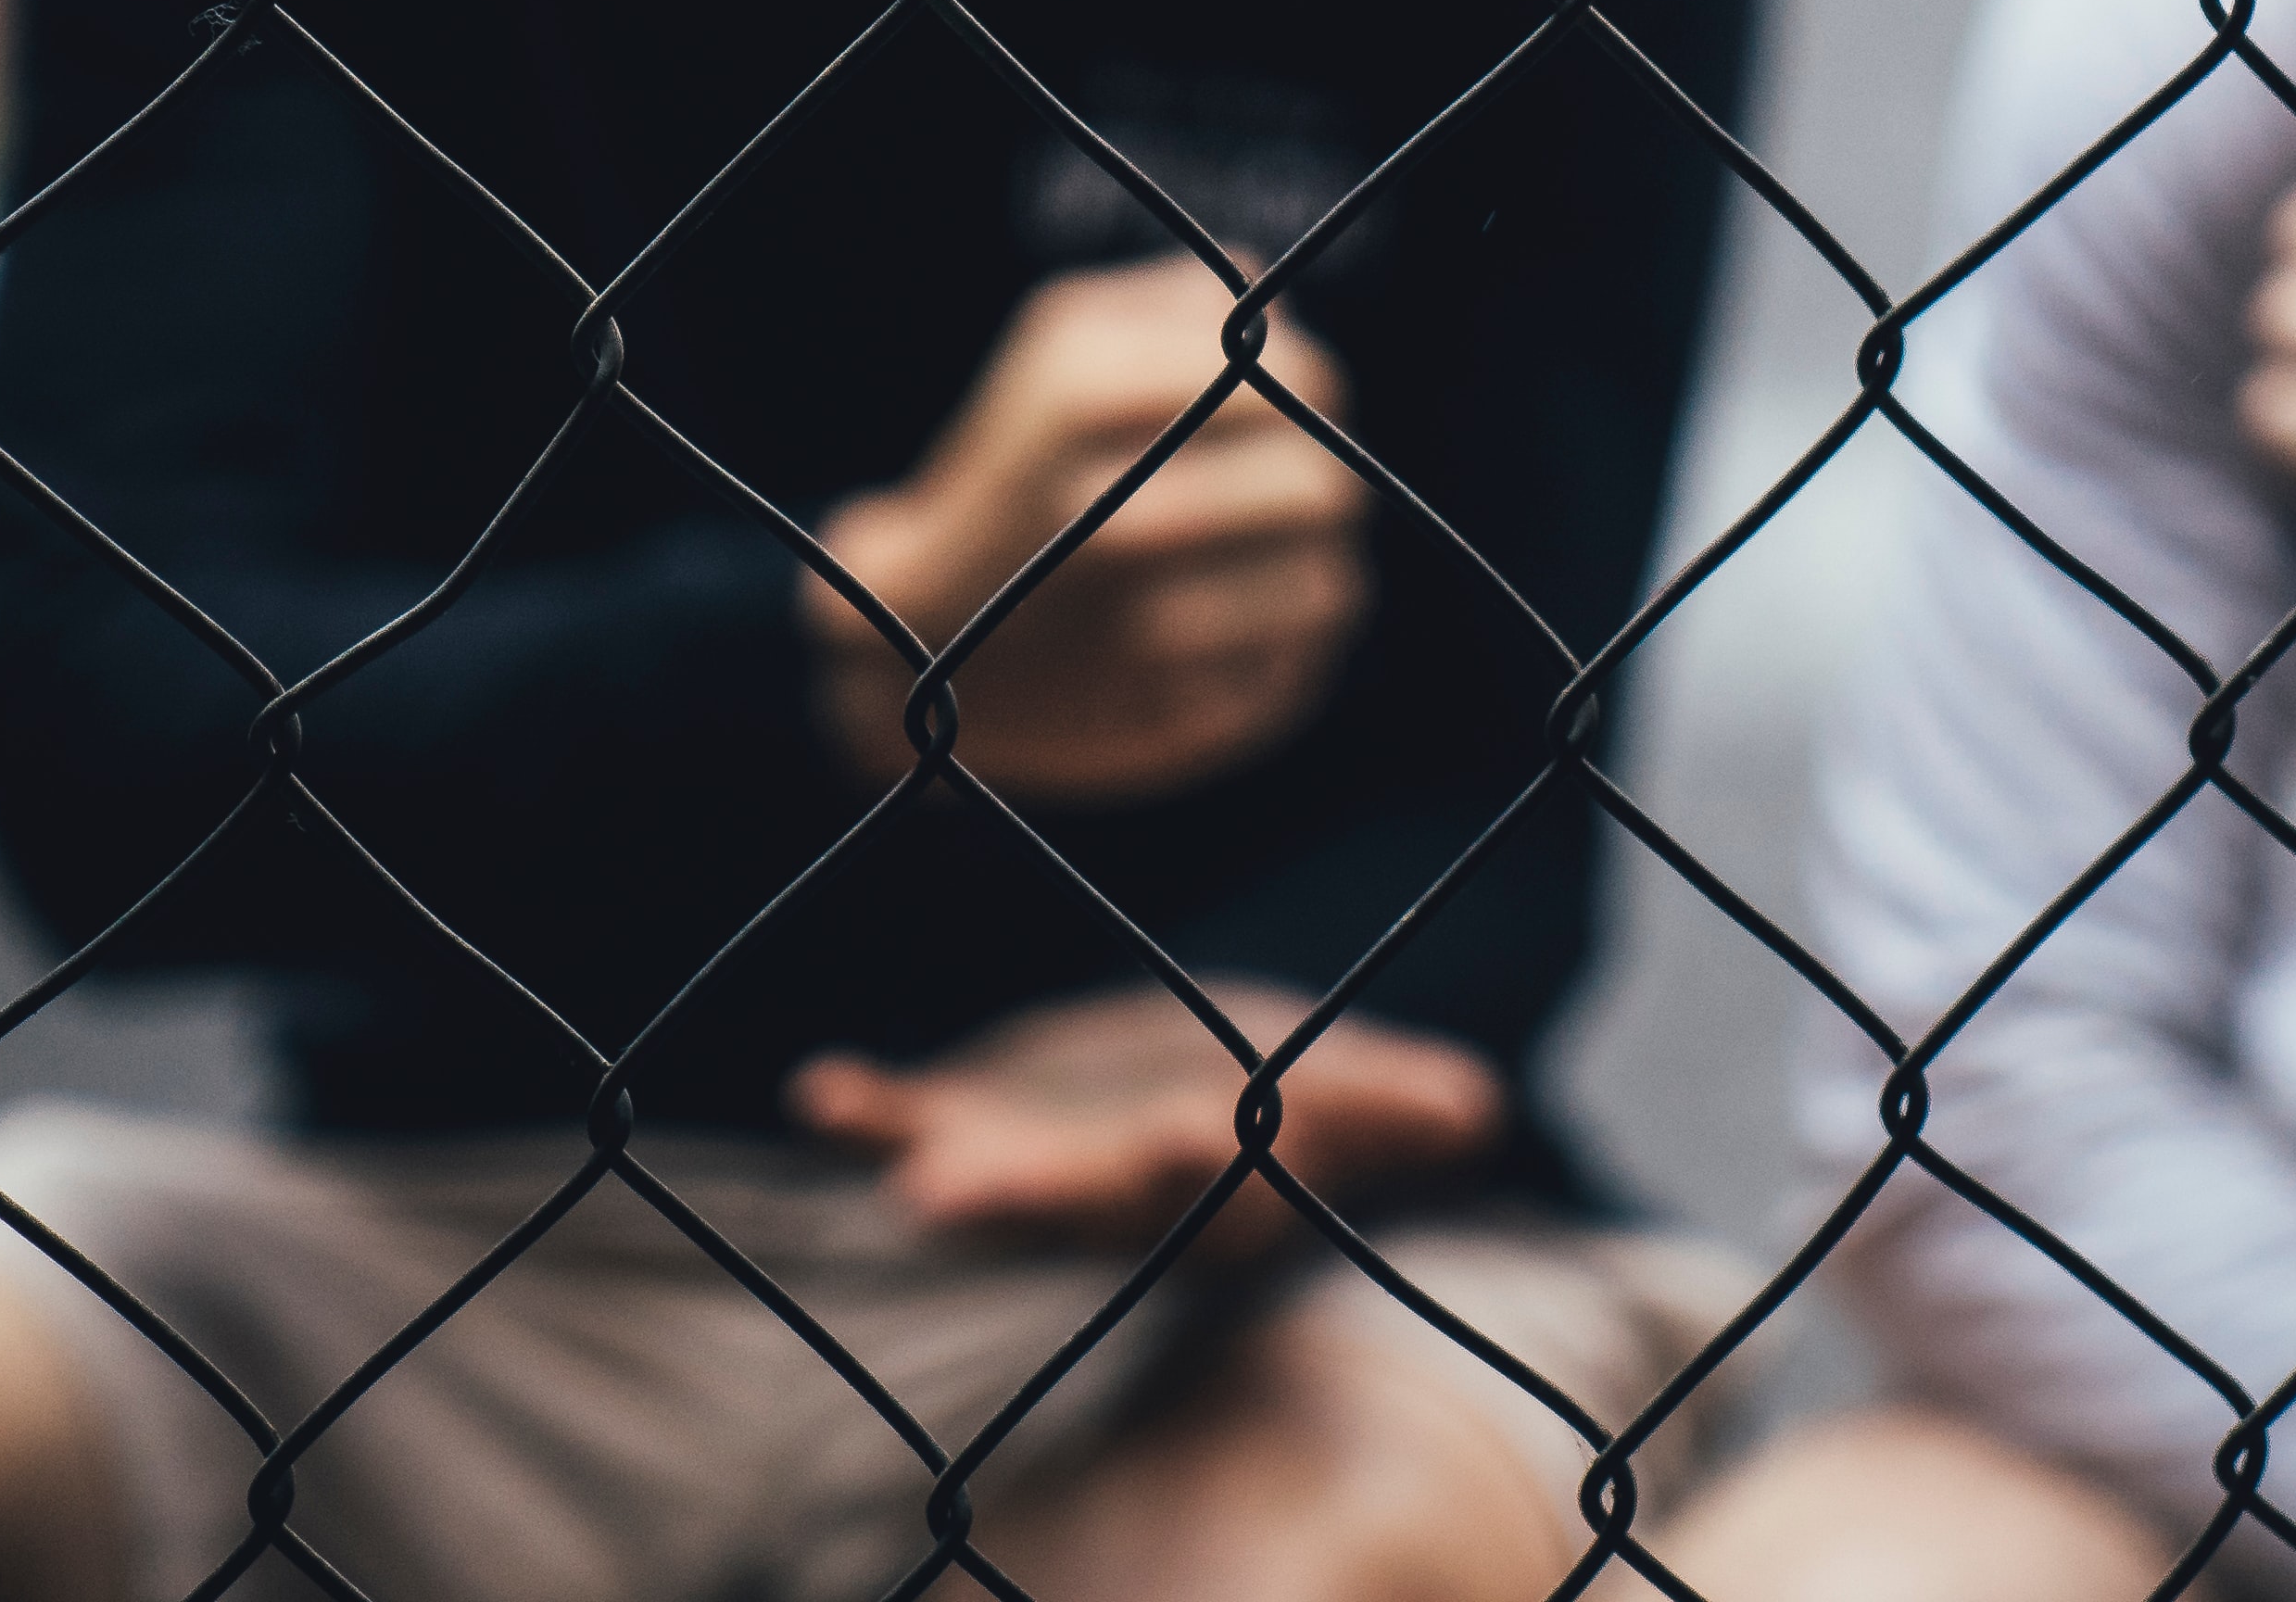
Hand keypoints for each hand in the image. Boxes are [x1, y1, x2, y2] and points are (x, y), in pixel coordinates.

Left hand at [792, 980, 1503, 1253]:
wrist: (1213, 1098)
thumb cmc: (1306, 1099)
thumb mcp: (1358, 1087)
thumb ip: (1403, 1102)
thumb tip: (1474, 1104)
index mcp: (1217, 1191)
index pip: (1206, 1190)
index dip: (1191, 1166)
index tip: (1179, 1135)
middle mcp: (1119, 1198)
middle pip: (1071, 1207)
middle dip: (1015, 1198)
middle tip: (939, 1198)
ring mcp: (1038, 1168)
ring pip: (985, 1184)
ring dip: (933, 1176)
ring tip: (888, 1175)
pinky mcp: (983, 1119)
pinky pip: (918, 1121)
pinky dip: (870, 1114)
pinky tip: (821, 1091)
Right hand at [806, 255, 1368, 802]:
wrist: (915, 640)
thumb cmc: (1011, 469)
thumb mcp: (1059, 348)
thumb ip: (1173, 303)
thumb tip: (1278, 299)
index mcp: (1088, 397)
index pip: (1297, 377)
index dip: (1307, 386)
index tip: (1286, 404)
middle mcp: (1116, 518)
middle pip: (1323, 488)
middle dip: (1315, 482)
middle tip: (1287, 486)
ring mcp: (1143, 635)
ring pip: (1328, 585)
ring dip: (1305, 569)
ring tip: (1257, 561)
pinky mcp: (1171, 725)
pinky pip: (1294, 672)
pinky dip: (1280, 647)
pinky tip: (1230, 629)